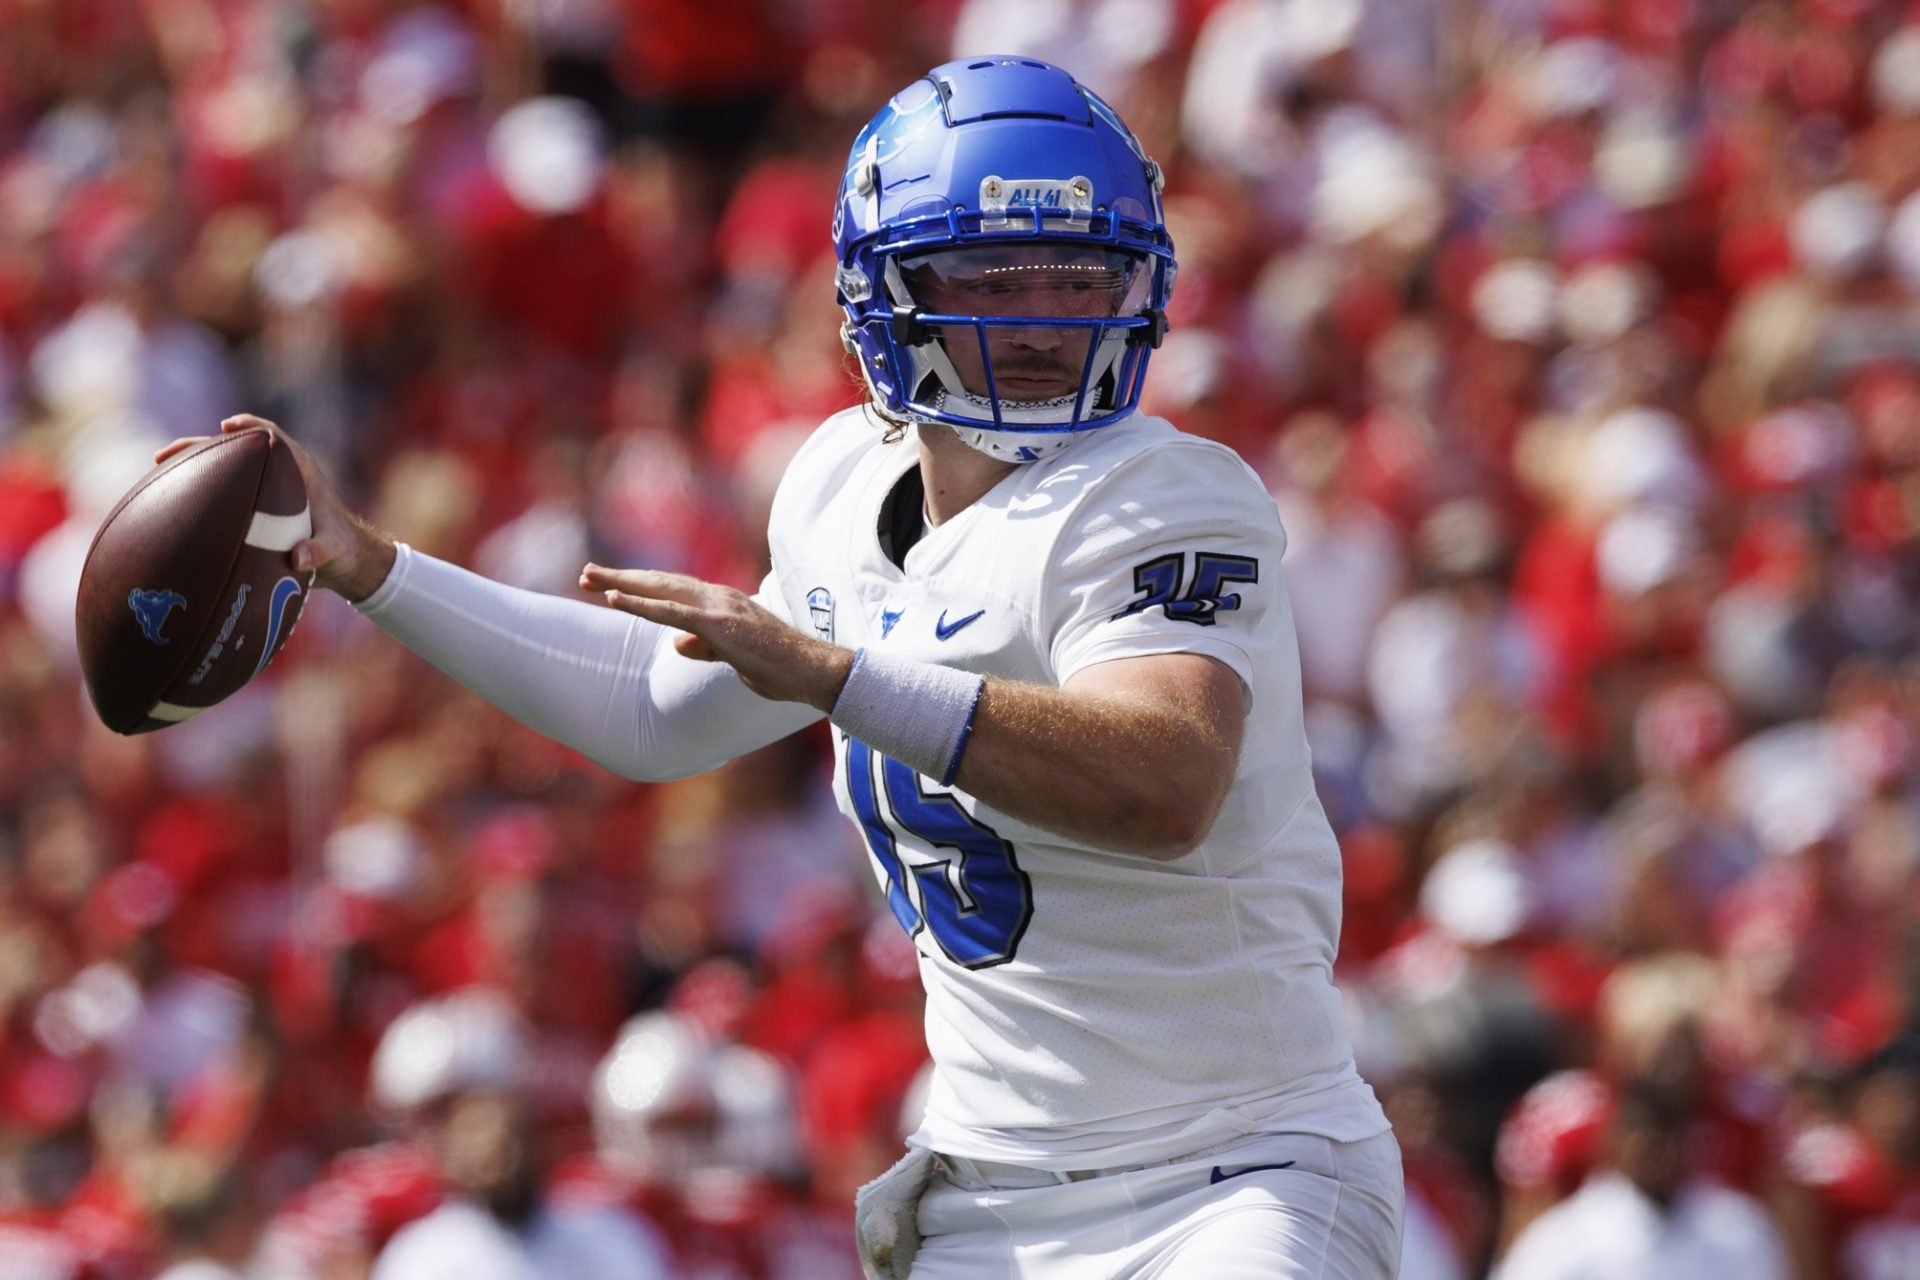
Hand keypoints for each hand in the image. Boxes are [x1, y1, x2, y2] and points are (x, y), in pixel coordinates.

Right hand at [156, 415, 395, 601]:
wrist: (343, 560)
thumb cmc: (342, 550)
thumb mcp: (336, 551)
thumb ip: (321, 552)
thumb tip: (298, 558)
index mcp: (302, 472)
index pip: (276, 439)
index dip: (252, 427)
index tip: (228, 426)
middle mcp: (280, 474)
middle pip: (237, 449)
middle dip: (203, 446)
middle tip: (167, 453)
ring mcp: (264, 487)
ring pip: (224, 467)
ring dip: (193, 463)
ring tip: (158, 466)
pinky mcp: (253, 503)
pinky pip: (222, 488)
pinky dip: (199, 487)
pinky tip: (170, 497)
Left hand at [580, 565, 853, 708]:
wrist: (812, 671)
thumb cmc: (780, 668)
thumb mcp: (735, 658)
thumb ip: (706, 647)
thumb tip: (676, 642)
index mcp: (723, 604)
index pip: (674, 591)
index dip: (640, 587)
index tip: (609, 586)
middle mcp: (719, 597)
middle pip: (661, 583)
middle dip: (621, 578)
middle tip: (585, 574)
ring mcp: (719, 608)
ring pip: (661, 590)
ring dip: (621, 584)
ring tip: (588, 579)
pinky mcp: (719, 625)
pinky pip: (671, 612)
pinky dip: (640, 604)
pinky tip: (613, 599)